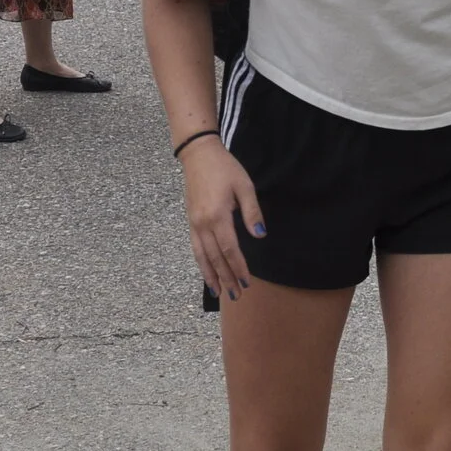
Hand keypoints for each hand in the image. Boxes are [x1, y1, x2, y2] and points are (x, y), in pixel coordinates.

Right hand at [180, 139, 263, 303]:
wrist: (198, 155)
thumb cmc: (225, 169)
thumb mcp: (245, 186)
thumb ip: (252, 213)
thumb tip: (260, 236)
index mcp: (218, 216)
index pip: (230, 250)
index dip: (238, 267)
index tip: (247, 282)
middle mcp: (203, 224)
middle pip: (215, 258)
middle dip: (226, 277)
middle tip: (236, 295)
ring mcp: (194, 223)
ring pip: (202, 256)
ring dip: (211, 275)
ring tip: (219, 291)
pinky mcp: (190, 221)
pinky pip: (195, 248)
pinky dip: (201, 263)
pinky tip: (207, 272)